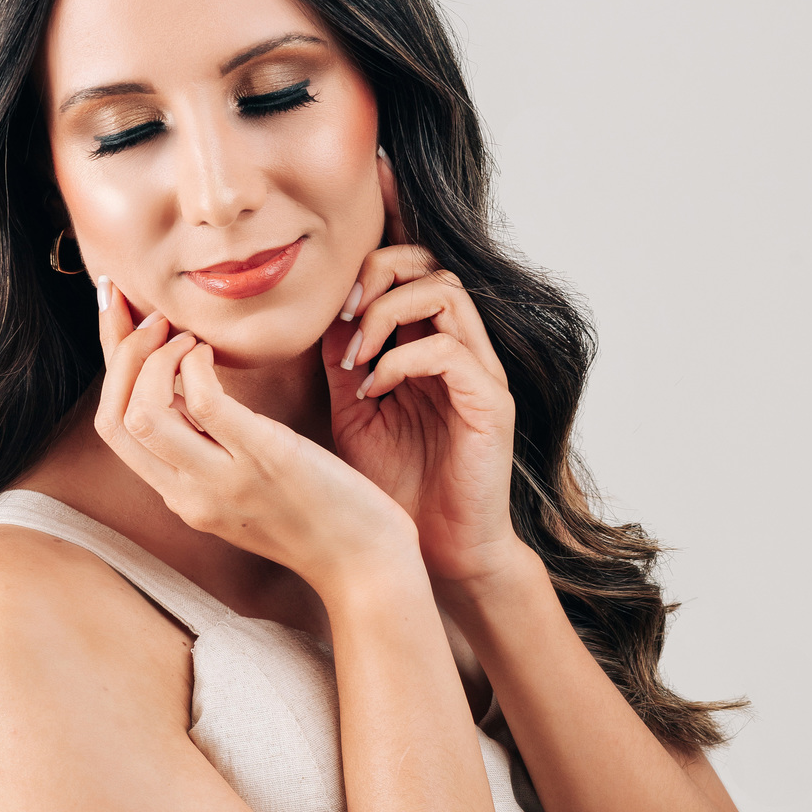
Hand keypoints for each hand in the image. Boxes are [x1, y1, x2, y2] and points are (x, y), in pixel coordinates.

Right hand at [94, 287, 417, 592]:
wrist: (365, 565)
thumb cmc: (320, 519)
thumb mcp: (247, 488)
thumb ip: (211, 449)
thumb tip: (188, 389)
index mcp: (182, 497)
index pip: (115, 429)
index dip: (109, 365)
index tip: (119, 315)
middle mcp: (189, 494)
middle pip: (115, 417)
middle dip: (119, 351)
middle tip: (150, 314)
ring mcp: (222, 480)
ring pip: (144, 411)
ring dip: (155, 357)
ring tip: (185, 335)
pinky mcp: (264, 458)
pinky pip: (204, 400)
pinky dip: (195, 362)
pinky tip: (212, 350)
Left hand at [323, 247, 520, 586]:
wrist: (438, 549)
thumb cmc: (397, 486)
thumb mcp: (355, 412)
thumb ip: (343, 361)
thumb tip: (319, 314)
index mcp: (427, 344)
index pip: (409, 269)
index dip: (365, 270)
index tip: (328, 312)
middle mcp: (460, 348)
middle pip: (431, 262)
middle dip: (378, 273)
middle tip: (343, 316)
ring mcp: (480, 372)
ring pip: (446, 291)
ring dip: (388, 313)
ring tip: (356, 358)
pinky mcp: (492, 402)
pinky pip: (449, 351)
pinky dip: (401, 361)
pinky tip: (374, 390)